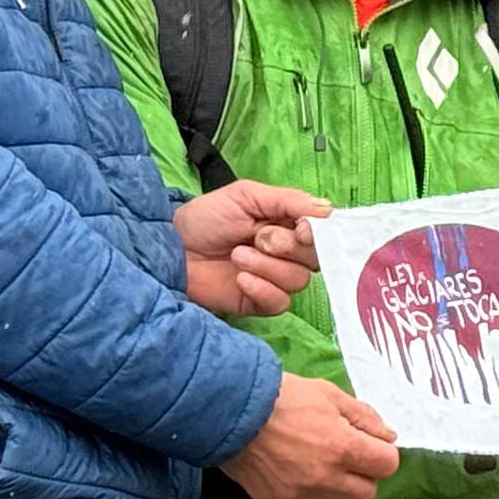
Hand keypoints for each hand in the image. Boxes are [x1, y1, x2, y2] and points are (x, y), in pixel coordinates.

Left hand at [178, 179, 331, 316]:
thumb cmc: (205, 218)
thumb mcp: (245, 196)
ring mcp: (274, 279)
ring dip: (268, 267)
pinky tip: (241, 279)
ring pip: (299, 280)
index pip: (323, 232)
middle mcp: (287, 253)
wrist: (171, 248)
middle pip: (316, 258)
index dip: (317, 233)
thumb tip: (327, 209)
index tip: (301, 229)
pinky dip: (263, 289)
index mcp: (288, 224)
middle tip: (257, 238)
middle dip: (287, 247)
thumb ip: (287, 200)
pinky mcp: (260, 302)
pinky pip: (280, 302)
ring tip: (237, 256)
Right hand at [219, 372, 400, 498]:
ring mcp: (298, 493)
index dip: (382, 453)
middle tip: (348, 455)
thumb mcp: (328, 394)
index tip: (370, 444)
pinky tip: (292, 465)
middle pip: (366, 493)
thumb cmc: (282, 396)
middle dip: (363, 475)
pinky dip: (307, 487)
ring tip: (316, 458)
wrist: (227, 411)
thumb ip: (363, 417)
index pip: (386, 465)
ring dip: (335, 483)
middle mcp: (324, 478)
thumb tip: (388, 436)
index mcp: (342, 448)